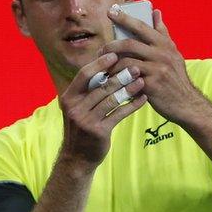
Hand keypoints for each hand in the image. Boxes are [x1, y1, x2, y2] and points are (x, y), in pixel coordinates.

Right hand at [59, 53, 146, 168]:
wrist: (77, 157)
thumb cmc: (81, 127)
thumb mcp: (77, 107)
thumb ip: (86, 90)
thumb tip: (101, 67)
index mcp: (68, 97)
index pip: (84, 75)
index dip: (99, 64)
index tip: (114, 54)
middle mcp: (75, 107)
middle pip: (100, 86)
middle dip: (119, 75)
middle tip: (136, 67)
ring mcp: (86, 120)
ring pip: (111, 99)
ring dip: (128, 89)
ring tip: (142, 81)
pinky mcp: (99, 131)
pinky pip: (118, 114)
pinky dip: (132, 106)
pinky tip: (143, 100)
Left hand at [102, 8, 202, 123]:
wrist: (186, 103)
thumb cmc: (175, 77)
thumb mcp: (172, 52)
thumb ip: (162, 33)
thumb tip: (155, 11)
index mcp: (164, 44)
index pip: (142, 26)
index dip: (124, 18)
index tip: (110, 11)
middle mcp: (162, 54)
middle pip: (129, 43)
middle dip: (110, 46)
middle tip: (100, 51)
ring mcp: (157, 69)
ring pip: (126, 61)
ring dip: (111, 64)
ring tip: (103, 68)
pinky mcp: (152, 84)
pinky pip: (128, 78)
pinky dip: (117, 78)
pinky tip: (110, 80)